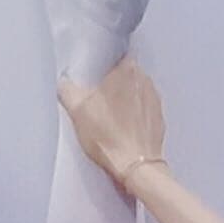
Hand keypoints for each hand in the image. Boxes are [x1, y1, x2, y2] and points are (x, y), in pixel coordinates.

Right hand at [57, 58, 167, 192]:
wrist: (136, 166)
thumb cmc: (109, 137)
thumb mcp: (77, 110)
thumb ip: (67, 89)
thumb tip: (64, 84)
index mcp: (126, 70)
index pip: (116, 56)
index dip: (104, 67)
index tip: (94, 79)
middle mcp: (144, 80)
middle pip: (126, 74)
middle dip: (113, 84)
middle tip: (97, 100)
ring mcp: (154, 100)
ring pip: (135, 92)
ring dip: (124, 100)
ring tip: (109, 118)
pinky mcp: (158, 118)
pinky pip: (143, 110)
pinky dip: (134, 116)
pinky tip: (121, 129)